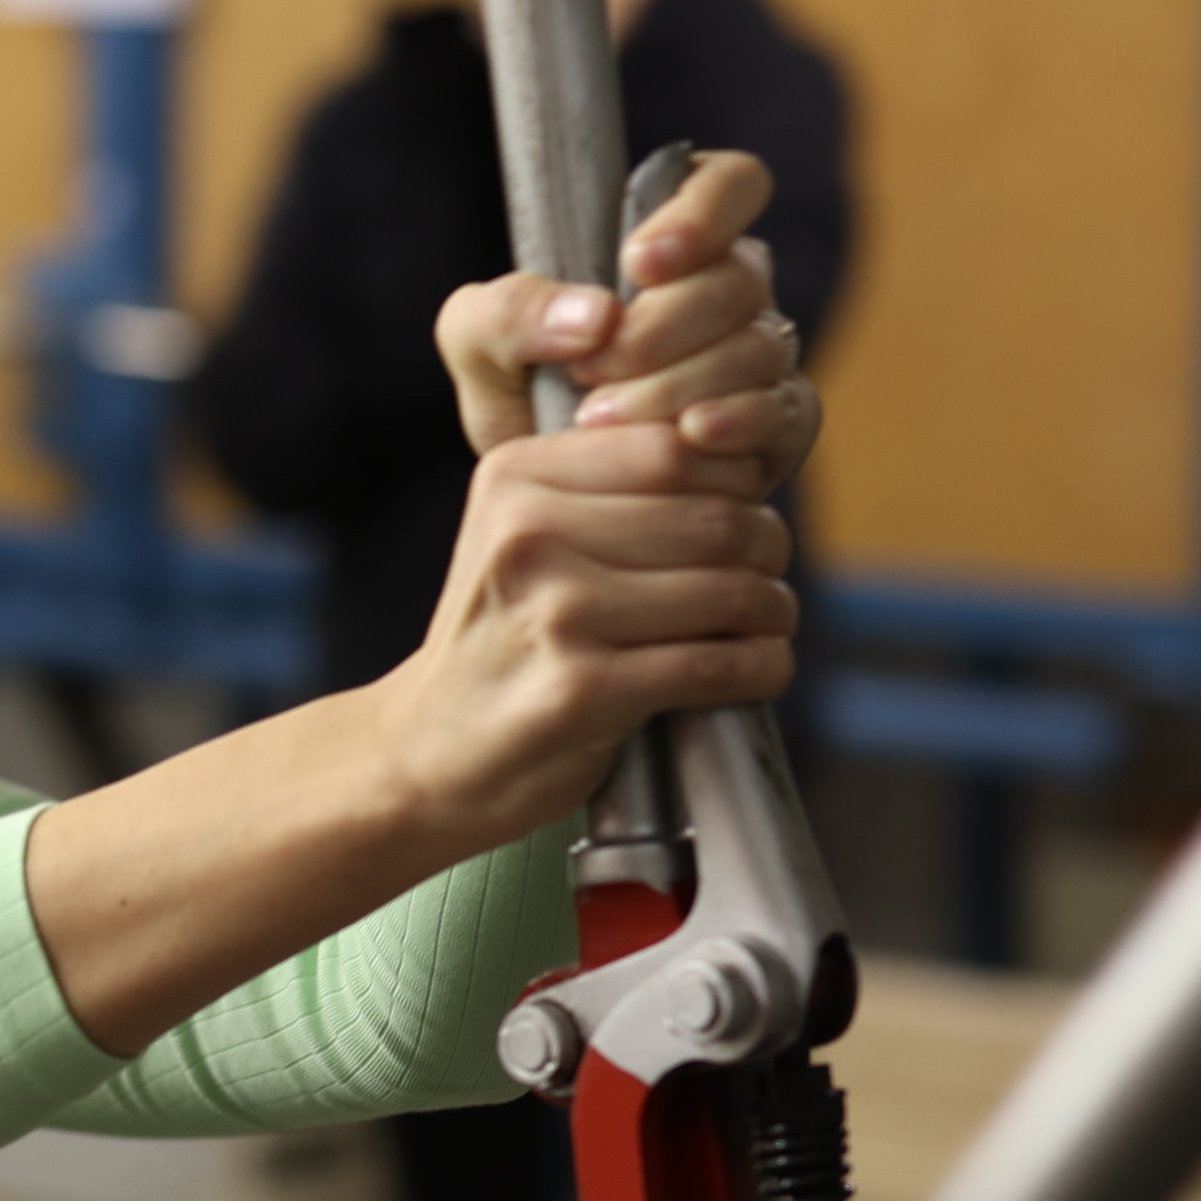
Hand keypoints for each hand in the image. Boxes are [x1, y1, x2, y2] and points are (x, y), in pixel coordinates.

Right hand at [360, 406, 798, 863]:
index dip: (737, 479)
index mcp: (514, 479)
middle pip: (715, 517)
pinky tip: (759, 668)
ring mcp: (554, 613)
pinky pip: (716, 664)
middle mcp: (528, 535)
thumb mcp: (523, 536)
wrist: (427, 754)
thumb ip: (608, 489)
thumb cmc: (502, 640)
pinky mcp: (581, 690)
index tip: (743, 512)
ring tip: (767, 622)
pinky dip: (761, 666)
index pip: (676, 446)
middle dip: (768, 549)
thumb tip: (744, 458)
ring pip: (729, 589)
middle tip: (767, 574)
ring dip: (773, 611)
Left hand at [434, 148, 817, 502]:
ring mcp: (760, 357)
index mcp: (673, 241)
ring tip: (603, 419)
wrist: (547, 494)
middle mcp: (729, 291)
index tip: (638, 264)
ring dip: (680, 384)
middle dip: (662, 326)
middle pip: (737, 278)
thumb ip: (507, 312)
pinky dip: (742, 421)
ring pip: (758, 347)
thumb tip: (594, 317)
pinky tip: (692, 436)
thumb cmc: (520, 398)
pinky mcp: (777, 426)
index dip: (700, 213)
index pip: (728, 184)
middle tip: (591, 371)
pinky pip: (789, 411)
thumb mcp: (479, 348)